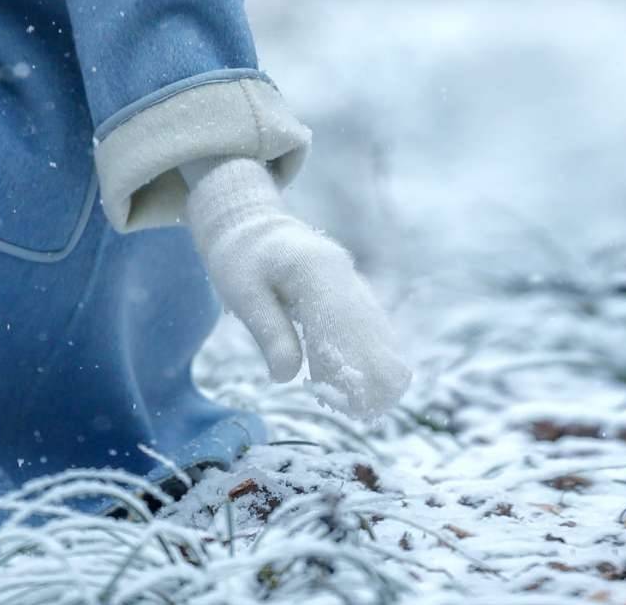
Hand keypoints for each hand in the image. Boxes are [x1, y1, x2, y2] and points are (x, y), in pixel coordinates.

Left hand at [183, 157, 411, 420]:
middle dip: (364, 382)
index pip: (348, 330)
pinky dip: (366, 365)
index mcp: (320, 271)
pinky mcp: (358, 300)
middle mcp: (348, 278)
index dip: (346, 370)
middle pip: (378, 341)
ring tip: (334, 394)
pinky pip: (378, 339)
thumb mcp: (241, 293)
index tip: (326, 396)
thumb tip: (288, 378)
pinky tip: (339, 379)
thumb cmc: (240, 258)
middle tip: (331, 401)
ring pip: (385, 343)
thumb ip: (268, 332)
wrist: (251, 225)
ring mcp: (357, 288)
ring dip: (368, 377)